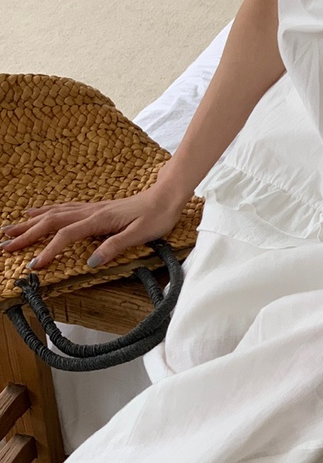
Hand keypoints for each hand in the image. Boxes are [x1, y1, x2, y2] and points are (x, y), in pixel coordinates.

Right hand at [0, 185, 189, 271]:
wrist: (167, 196)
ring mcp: (91, 208)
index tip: (34, 266)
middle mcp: (91, 212)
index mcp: (99, 220)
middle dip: (26, 234)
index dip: (48, 251)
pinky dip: (44, 212)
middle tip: (4, 247)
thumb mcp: (141, 235)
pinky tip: (35, 213)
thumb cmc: (157, 216)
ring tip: (9, 231)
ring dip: (30, 223)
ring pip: (53, 214)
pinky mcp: (95, 208)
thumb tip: (91, 263)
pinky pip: (63, 209)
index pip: (66, 236)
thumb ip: (115, 247)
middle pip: (51, 222)